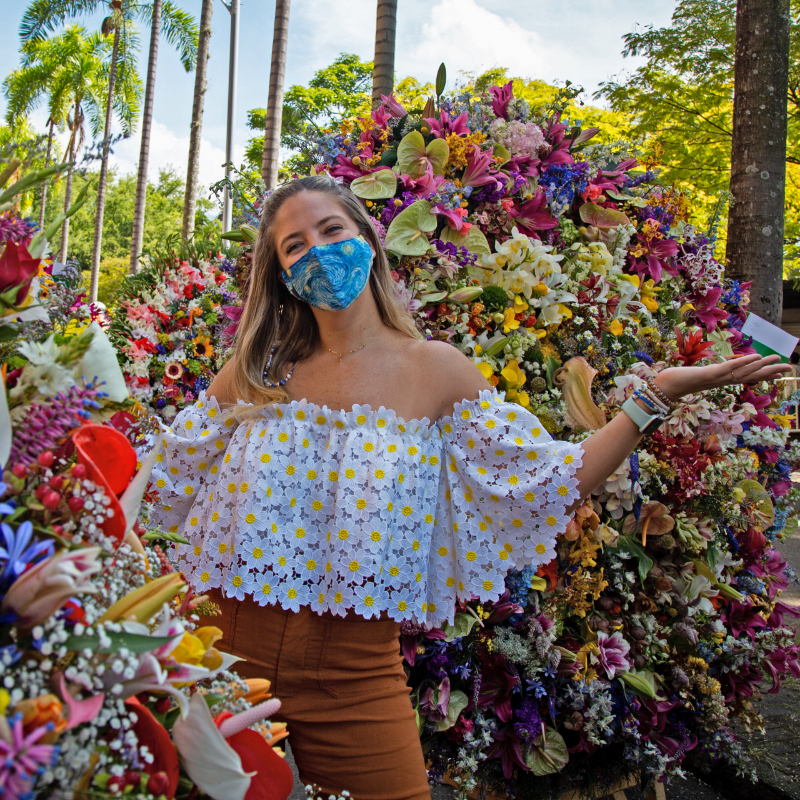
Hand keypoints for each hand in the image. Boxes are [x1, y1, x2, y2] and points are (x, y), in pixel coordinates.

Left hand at [654, 353, 791, 400]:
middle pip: (751, 376)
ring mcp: (717, 378)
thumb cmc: (677, 382)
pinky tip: (757, 357)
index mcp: (720, 381)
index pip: (746, 377)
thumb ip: (704, 374)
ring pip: (745, 372)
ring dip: (763, 366)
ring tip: (779, 360)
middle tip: (789, 368)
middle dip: (770, 372)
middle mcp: (722, 381)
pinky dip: (744, 363)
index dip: (762, 375)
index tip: (778, 373)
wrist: (664, 388)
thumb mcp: (695, 376)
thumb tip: (711, 371)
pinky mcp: (709, 374)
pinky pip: (730, 368)